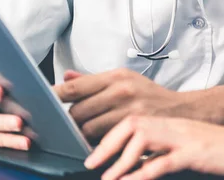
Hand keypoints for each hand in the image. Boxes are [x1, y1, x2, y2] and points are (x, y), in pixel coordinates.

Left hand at [54, 69, 186, 143]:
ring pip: (88, 129)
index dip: (54, 96)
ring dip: (80, 135)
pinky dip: (95, 145)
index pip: (76, 87)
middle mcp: (121, 91)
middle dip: (68, 121)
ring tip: (79, 136)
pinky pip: (104, 141)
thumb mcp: (125, 80)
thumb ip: (93, 80)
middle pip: (78, 111)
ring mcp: (128, 111)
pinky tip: (94, 146)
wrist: (183, 110)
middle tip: (64, 126)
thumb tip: (66, 77)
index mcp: (116, 76)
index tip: (40, 102)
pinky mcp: (135, 128)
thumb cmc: (150, 95)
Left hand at [84, 116, 223, 179]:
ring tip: (108, 177)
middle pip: (132, 123)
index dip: (110, 135)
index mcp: (173, 125)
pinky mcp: (196, 152)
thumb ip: (167, 151)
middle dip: (107, 143)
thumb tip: (140, 163)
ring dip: (121, 159)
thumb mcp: (191, 148)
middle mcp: (176, 126)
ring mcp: (185, 138)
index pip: (133, 119)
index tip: (96, 152)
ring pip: (143, 138)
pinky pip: (163, 161)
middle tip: (92, 162)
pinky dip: (142, 173)